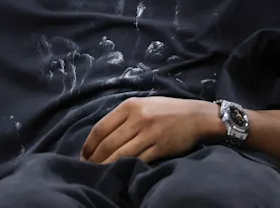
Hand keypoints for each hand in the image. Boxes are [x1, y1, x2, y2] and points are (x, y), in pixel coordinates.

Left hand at [81, 97, 222, 164]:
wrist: (196, 116)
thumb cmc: (166, 110)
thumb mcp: (142, 105)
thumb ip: (123, 118)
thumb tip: (100, 138)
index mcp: (130, 106)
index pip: (100, 128)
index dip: (88, 145)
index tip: (83, 156)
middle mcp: (138, 118)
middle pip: (108, 143)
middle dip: (94, 159)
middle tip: (88, 169)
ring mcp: (149, 133)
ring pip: (120, 154)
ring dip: (106, 166)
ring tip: (99, 173)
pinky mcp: (160, 147)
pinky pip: (138, 160)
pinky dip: (126, 168)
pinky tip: (120, 172)